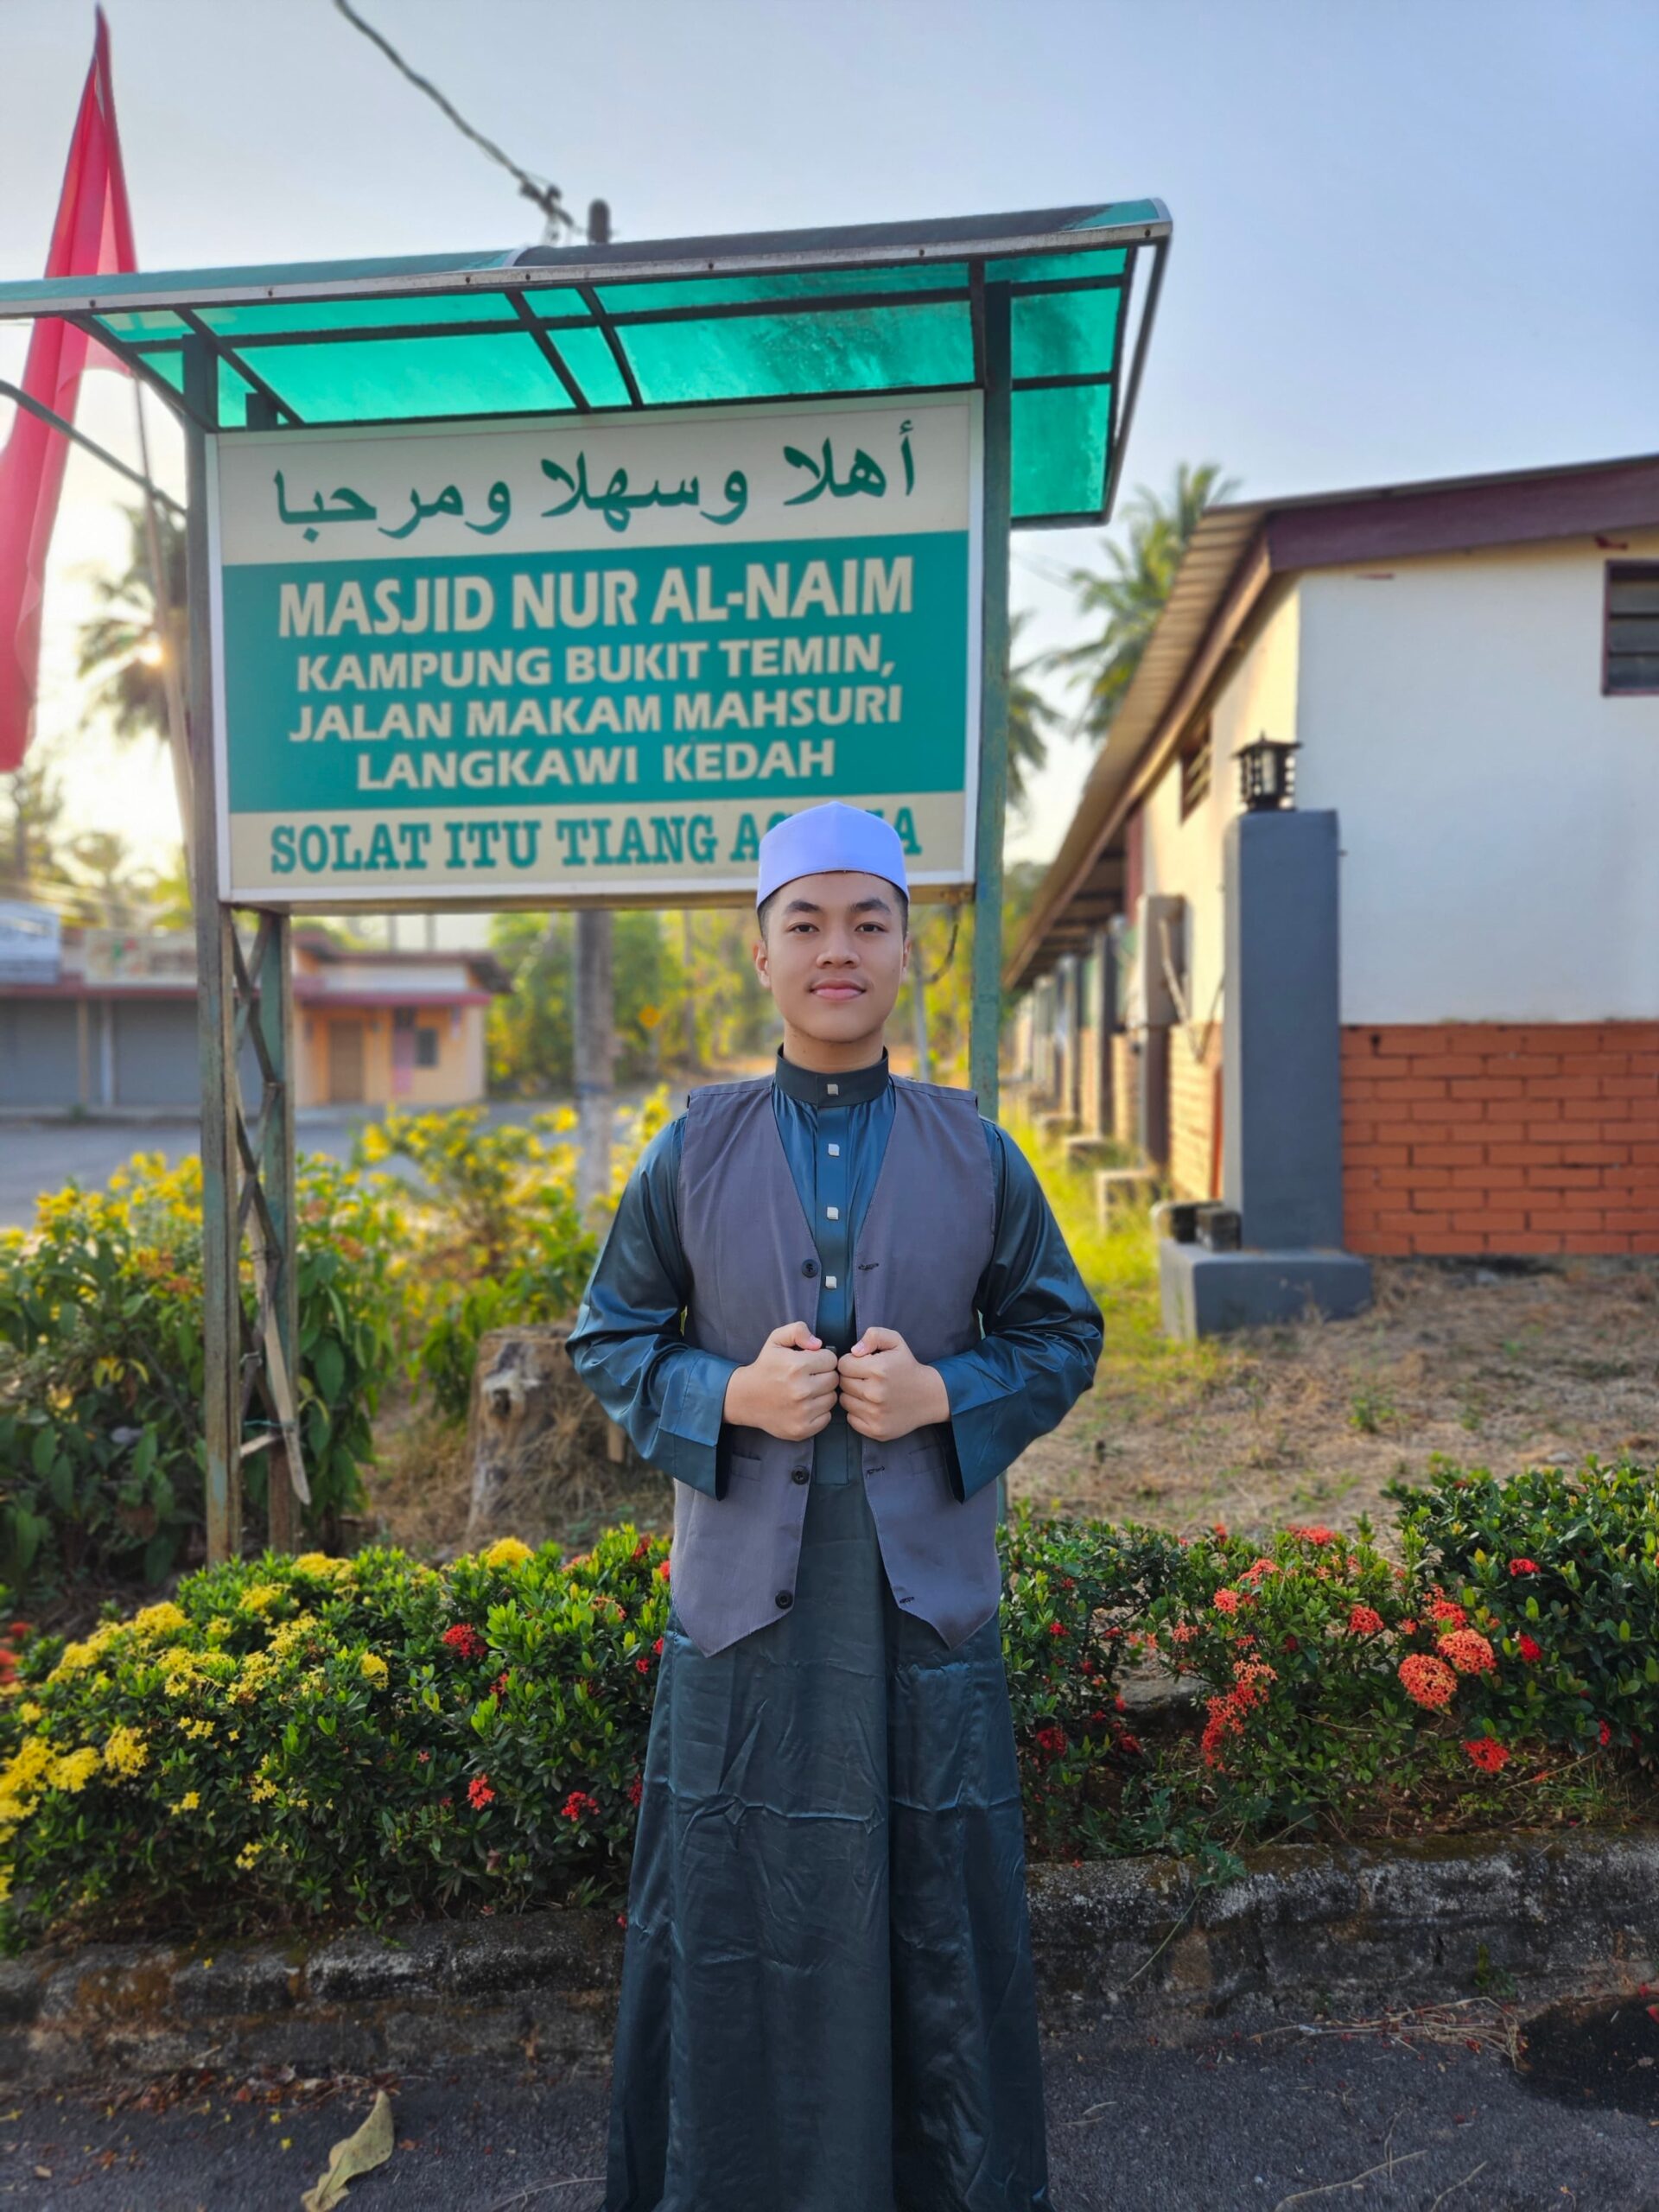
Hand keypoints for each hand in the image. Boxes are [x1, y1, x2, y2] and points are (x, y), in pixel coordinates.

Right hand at [723, 1321, 839, 1441]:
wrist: (744, 1398)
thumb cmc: (765, 1367)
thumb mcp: (776, 1340)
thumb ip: (798, 1331)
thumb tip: (818, 1344)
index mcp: (797, 1366)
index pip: (831, 1360)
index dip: (822, 1359)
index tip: (811, 1363)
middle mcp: (801, 1390)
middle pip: (834, 1379)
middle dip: (824, 1375)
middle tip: (809, 1377)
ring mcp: (802, 1412)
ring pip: (832, 1398)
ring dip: (823, 1394)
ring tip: (807, 1391)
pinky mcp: (802, 1429)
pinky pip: (826, 1417)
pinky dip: (819, 1412)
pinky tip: (805, 1406)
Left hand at [835, 1326, 949, 1442]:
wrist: (929, 1396)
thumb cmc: (908, 1367)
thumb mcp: (895, 1342)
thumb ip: (873, 1335)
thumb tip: (854, 1350)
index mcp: (878, 1369)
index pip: (843, 1365)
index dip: (851, 1362)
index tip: (862, 1365)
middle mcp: (875, 1393)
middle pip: (843, 1383)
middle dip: (851, 1378)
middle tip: (866, 1378)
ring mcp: (875, 1414)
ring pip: (845, 1401)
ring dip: (853, 1395)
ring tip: (869, 1391)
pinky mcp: (876, 1430)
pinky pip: (851, 1419)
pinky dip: (857, 1412)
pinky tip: (871, 1406)